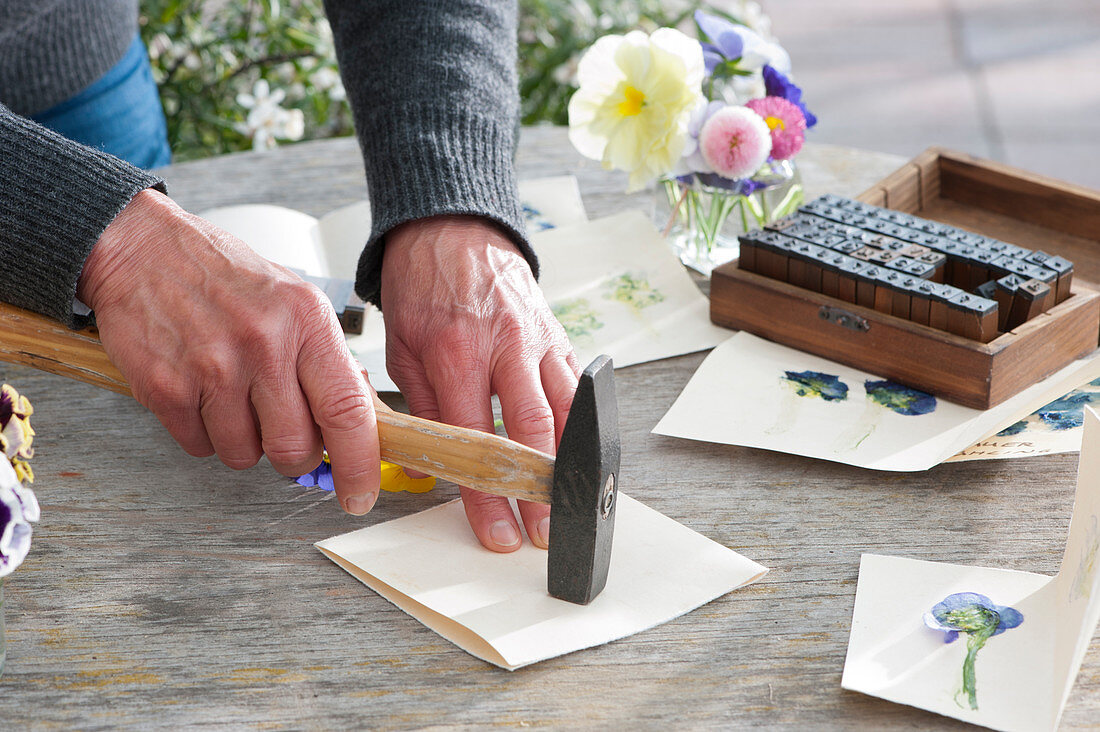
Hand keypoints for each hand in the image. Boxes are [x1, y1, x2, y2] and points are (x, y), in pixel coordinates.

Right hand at [78, 189, 380, 514]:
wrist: (144, 250)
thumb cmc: (226, 277)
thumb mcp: (295, 301)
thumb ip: (326, 361)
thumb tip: (361, 422)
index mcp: (306, 321)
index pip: (347, 410)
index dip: (359, 463)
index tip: (360, 494)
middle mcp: (263, 344)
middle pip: (294, 447)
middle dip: (292, 456)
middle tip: (282, 432)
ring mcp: (212, 367)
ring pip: (244, 455)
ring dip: (243, 442)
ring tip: (232, 396)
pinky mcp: (166, 386)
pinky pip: (199, 447)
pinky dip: (202, 433)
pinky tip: (201, 393)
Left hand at [380, 216, 579, 551]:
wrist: (453, 230)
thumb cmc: (422, 288)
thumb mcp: (401, 348)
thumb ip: (419, 409)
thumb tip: (429, 467)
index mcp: (455, 353)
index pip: (474, 441)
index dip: (487, 495)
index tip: (498, 532)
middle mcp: (504, 347)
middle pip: (530, 433)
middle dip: (538, 491)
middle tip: (542, 532)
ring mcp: (537, 340)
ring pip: (567, 411)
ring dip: (570, 465)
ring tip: (571, 505)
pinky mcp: (558, 335)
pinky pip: (577, 386)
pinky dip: (583, 424)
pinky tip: (583, 455)